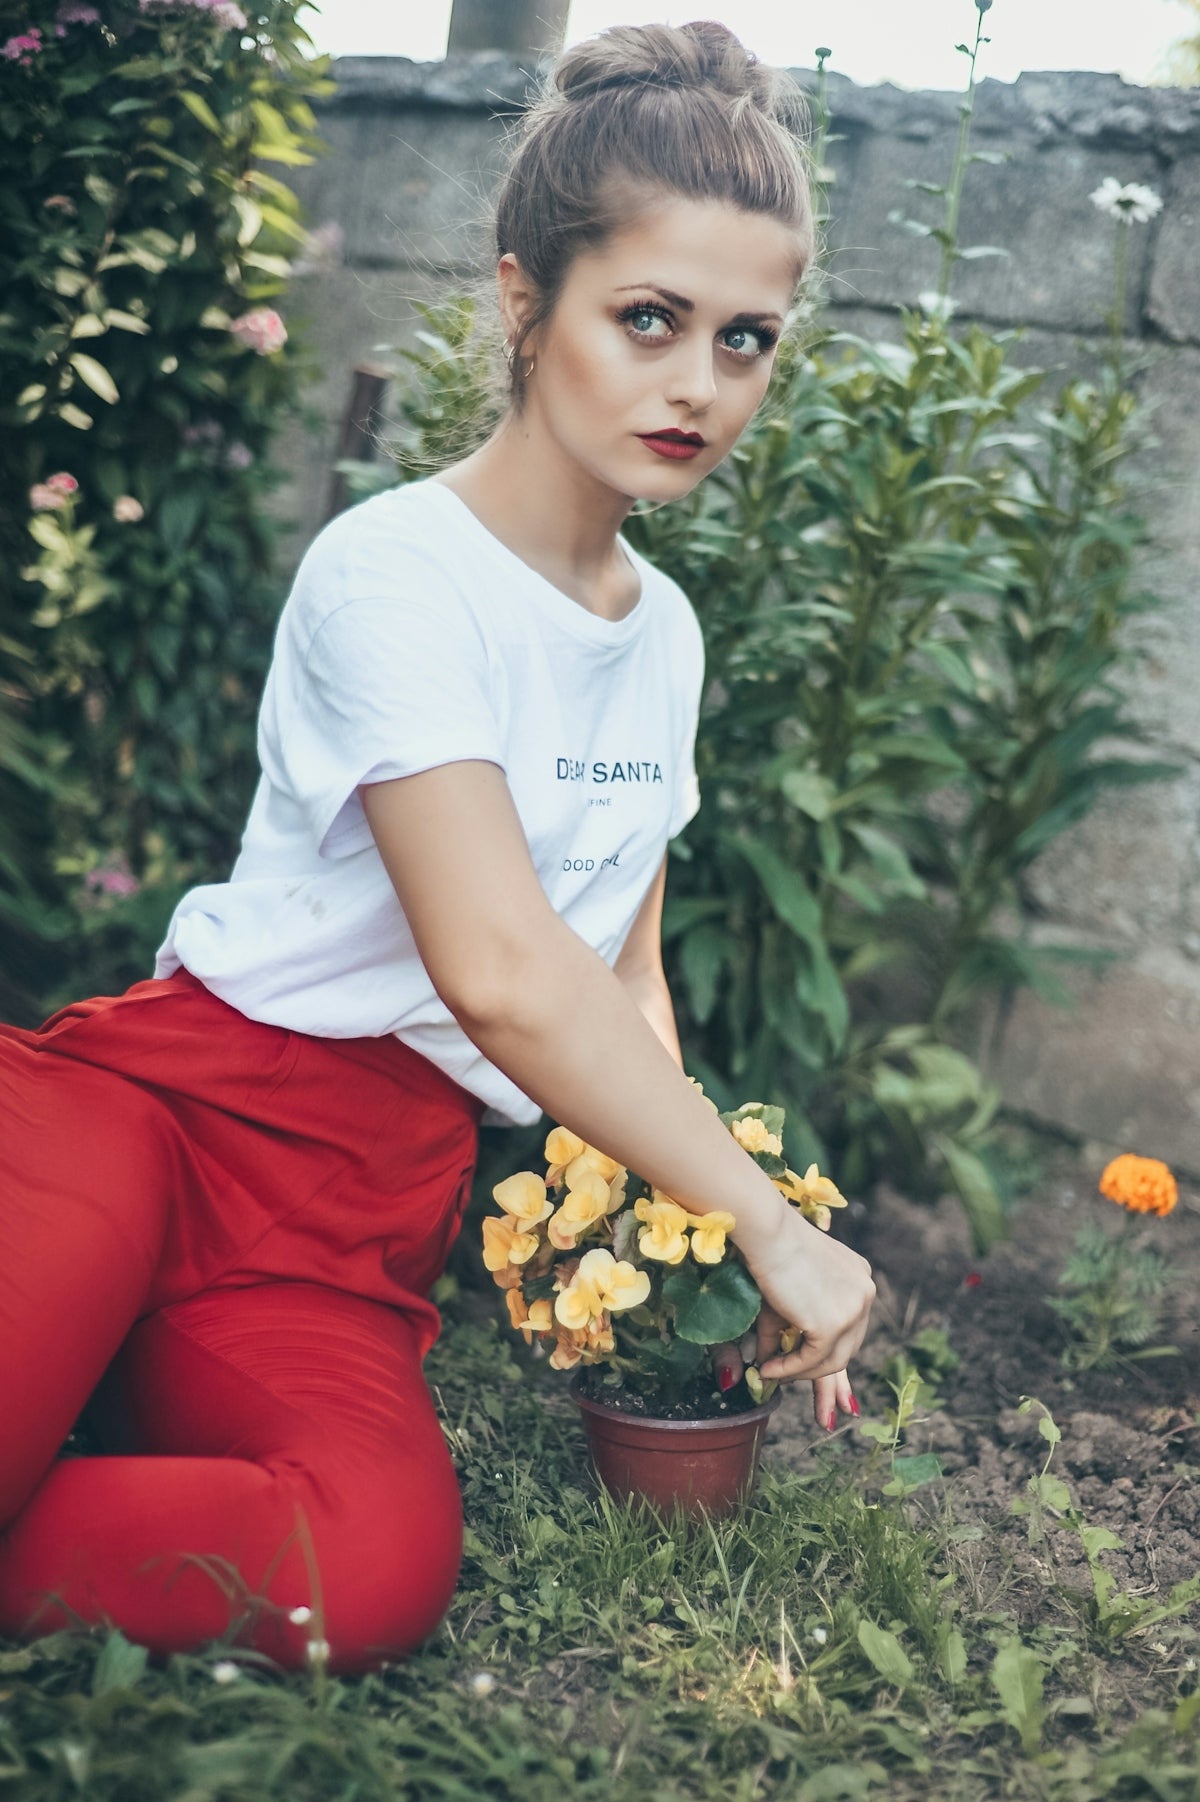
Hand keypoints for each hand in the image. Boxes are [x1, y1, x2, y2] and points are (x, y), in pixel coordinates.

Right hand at [713, 1205, 874, 1426]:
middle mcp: (864, 1291)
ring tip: (772, 1373)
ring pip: (833, 1358)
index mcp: (857, 1278)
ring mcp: (854, 1307)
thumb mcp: (780, 1298)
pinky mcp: (835, 1322)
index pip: (850, 1327)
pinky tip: (770, 1370)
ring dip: (801, 1372)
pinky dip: (791, 1369)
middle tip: (792, 1384)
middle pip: (847, 1346)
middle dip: (819, 1371)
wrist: (765, 1231)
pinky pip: (814, 1359)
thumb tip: (768, 1367)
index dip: (834, 1358)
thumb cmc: (765, 1252)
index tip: (833, 1393)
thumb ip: (782, 1334)